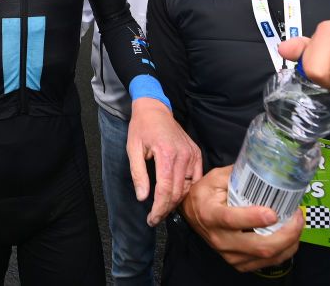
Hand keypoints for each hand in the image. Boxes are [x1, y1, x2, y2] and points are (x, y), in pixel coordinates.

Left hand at [127, 97, 201, 225]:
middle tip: (154, 219)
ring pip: (188, 188)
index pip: (165, 189)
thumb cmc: (141, 128)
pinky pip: (195, 179)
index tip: (151, 219)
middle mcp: (184, 155)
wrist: (155, 109)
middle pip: (177, 192)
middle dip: (165, 209)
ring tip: (162, 210)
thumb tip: (143, 198)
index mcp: (167, 154)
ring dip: (176, 202)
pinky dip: (187, 190)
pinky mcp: (197, 154)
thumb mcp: (133, 149)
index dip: (159, 208)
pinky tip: (176, 197)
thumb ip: (138, 174)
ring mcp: (193, 155)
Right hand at [181, 166, 303, 272]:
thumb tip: (265, 168)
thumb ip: (239, 174)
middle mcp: (219, 238)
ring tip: (297, 224)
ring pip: (266, 256)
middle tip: (298, 217)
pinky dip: (284, 251)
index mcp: (210, 214)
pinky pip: (267, 263)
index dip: (253, 218)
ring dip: (289, 242)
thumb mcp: (215, 177)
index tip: (273, 213)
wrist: (191, 214)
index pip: (231, 220)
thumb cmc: (205, 193)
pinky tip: (289, 237)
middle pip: (258, 245)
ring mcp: (229, 254)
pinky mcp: (238, 263)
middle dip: (285, 234)